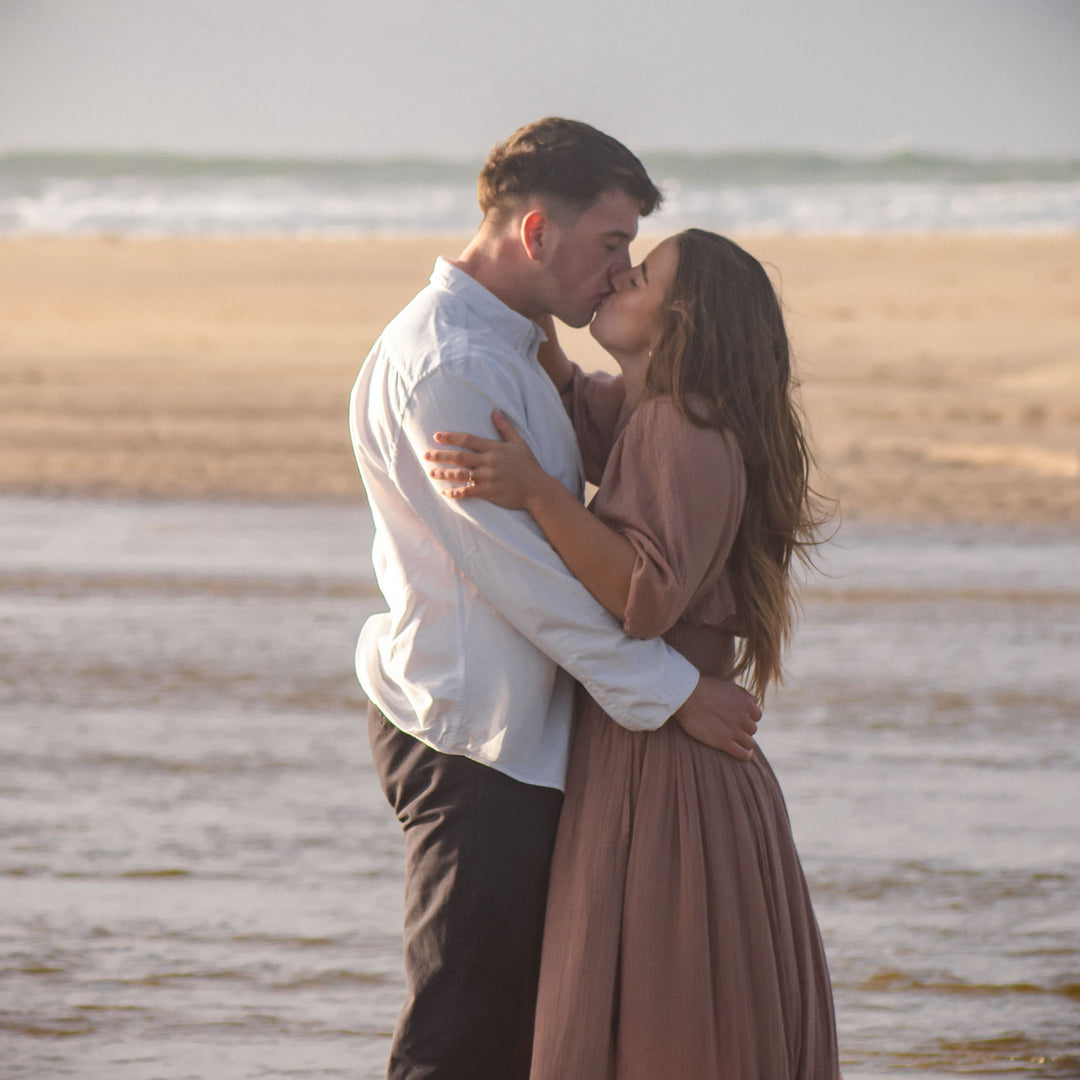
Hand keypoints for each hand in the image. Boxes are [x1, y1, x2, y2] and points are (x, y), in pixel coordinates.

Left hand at [425, 411, 552, 509]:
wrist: (538, 489)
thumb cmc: (528, 465)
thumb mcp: (519, 443)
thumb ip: (505, 427)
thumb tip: (495, 411)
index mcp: (494, 448)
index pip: (468, 440)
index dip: (451, 437)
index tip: (436, 436)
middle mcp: (489, 462)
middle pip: (459, 457)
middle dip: (440, 455)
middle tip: (425, 455)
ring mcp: (488, 477)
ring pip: (460, 475)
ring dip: (443, 473)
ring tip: (431, 472)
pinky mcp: (489, 492)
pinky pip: (468, 492)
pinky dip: (455, 492)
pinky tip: (445, 492)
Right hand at [673, 676, 760, 760]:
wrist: (686, 695)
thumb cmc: (703, 688)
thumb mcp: (728, 685)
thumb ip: (743, 694)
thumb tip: (755, 701)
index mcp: (746, 701)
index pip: (757, 715)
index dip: (748, 717)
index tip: (738, 719)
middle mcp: (744, 716)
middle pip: (752, 729)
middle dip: (743, 729)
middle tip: (730, 728)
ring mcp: (735, 730)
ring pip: (750, 742)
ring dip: (744, 742)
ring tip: (735, 742)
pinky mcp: (724, 741)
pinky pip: (743, 754)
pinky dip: (746, 755)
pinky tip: (742, 754)